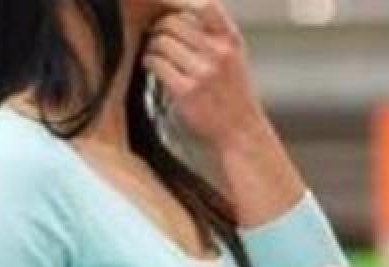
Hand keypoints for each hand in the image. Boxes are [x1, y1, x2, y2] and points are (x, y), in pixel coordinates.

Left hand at [144, 0, 267, 149]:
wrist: (240, 132)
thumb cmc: (233, 95)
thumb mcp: (235, 57)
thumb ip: (215, 34)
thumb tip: (183, 10)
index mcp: (230, 41)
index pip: (206, 5)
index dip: (181, 3)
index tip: (170, 9)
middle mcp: (218, 53)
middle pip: (174, 21)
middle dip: (160, 27)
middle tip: (156, 36)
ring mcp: (202, 72)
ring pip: (162, 40)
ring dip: (152, 45)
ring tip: (155, 53)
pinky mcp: (185, 91)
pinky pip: (156, 62)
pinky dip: (149, 61)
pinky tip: (152, 66)